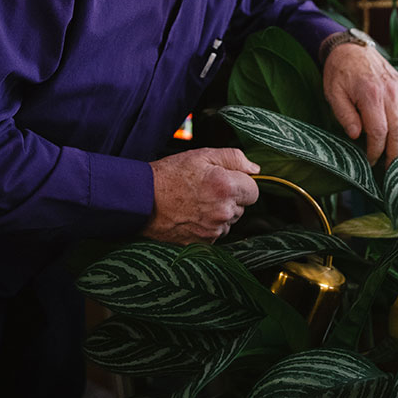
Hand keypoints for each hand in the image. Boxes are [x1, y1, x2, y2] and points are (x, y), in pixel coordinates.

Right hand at [142, 148, 259, 244]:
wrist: (142, 199)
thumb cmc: (170, 175)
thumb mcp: (202, 155)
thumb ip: (234, 158)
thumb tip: (255, 169)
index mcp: (226, 187)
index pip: (254, 190)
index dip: (242, 183)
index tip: (227, 180)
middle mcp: (222, 211)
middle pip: (243, 207)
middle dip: (231, 198)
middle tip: (207, 189)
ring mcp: (213, 230)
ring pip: (230, 221)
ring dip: (221, 213)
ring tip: (197, 202)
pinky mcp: (203, 242)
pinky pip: (216, 233)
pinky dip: (209, 225)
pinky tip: (192, 214)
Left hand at [323, 43, 397, 164]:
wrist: (351, 48)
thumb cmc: (340, 72)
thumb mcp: (333, 93)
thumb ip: (345, 115)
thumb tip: (356, 136)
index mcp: (371, 96)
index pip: (379, 132)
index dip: (376, 150)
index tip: (371, 161)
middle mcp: (391, 94)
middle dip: (395, 154)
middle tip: (391, 169)